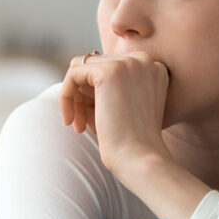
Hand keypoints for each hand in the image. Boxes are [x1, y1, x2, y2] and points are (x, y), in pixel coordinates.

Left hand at [60, 51, 172, 175]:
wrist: (140, 158)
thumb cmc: (134, 142)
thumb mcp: (130, 106)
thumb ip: (114, 86)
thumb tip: (79, 71)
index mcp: (153, 67)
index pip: (111, 67)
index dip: (97, 93)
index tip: (94, 119)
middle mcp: (144, 59)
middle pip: (95, 66)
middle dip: (84, 96)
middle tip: (83, 124)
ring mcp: (127, 63)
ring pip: (82, 69)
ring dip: (75, 98)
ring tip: (79, 126)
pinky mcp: (108, 71)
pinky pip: (73, 74)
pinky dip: (66, 96)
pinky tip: (71, 121)